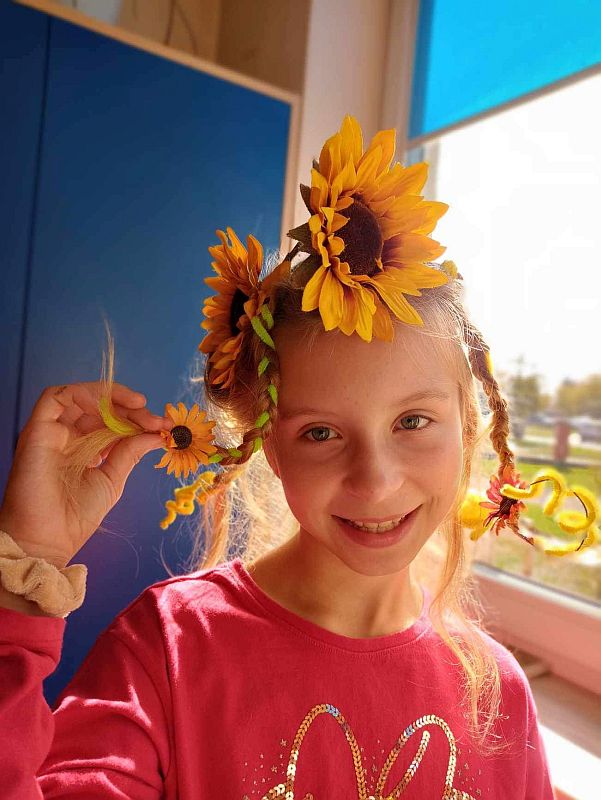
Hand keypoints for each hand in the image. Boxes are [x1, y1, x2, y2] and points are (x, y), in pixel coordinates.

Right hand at [0, 383, 171, 567]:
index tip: (164, 426)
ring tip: (140, 409)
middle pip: (99, 407)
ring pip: (80, 396)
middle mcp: (66, 436)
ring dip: (114, 397)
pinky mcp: (37, 430)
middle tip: (157, 420)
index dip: (138, 419)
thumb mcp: (112, 478)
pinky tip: (113, 406)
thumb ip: (130, 452)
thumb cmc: (75, 517)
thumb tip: (158, 433)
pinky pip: (57, 397)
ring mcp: (51, 432)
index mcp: (83, 448)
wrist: (47, 540)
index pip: (111, 421)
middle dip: (132, 410)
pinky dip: (86, 393)